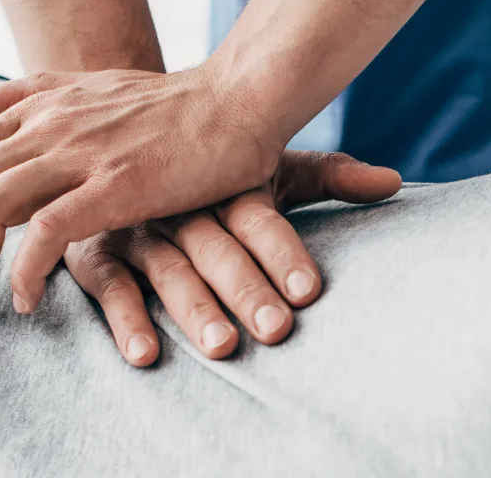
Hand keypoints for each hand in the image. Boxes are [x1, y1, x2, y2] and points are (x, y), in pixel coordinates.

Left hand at [0, 68, 291, 316]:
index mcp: (37, 109)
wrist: (240, 100)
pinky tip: (27, 301)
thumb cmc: (177, 104)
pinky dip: (23, 272)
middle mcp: (47, 126)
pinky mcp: (116, 185)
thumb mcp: (92, 86)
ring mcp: (79, 154)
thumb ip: (32, 93)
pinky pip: (43, 233)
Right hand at [63, 150, 399, 365]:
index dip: (283, 252)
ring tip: (223, 347)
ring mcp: (136, 226)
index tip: (309, 290)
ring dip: (195, 309)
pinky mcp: (94, 250)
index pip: (258, 217)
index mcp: (223, 182)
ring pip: (168, 270)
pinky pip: (109, 285)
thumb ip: (330, 177)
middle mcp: (180, 202)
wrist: (117, 137)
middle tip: (277, 330)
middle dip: (247, 289)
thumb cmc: (211, 170)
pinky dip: (125, 319)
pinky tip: (145, 353)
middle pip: (217, 248)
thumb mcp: (268, 168)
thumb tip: (395, 182)